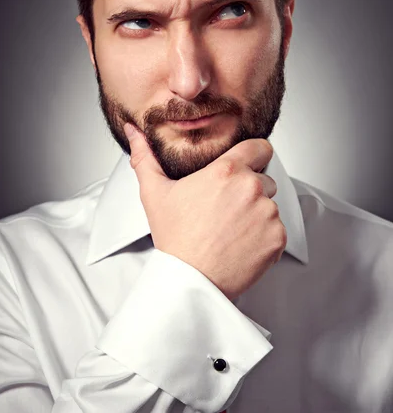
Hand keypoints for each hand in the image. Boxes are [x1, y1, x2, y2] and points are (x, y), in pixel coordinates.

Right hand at [124, 123, 286, 300]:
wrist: (189, 281)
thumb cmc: (174, 238)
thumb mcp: (154, 193)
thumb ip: (145, 157)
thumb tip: (133, 131)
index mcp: (227, 171)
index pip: (260, 147)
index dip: (255, 155)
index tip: (248, 166)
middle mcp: (252, 187)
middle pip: (265, 179)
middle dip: (251, 190)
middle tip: (227, 209)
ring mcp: (268, 213)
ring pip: (271, 206)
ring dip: (257, 214)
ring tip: (231, 230)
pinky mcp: (278, 238)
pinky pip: (278, 230)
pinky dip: (264, 237)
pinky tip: (241, 245)